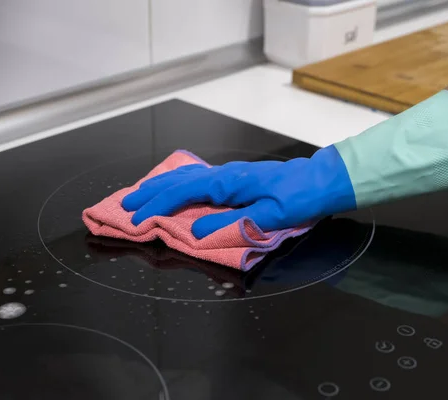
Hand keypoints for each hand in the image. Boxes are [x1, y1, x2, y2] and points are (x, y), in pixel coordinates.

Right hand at [122, 146, 355, 238]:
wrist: (322, 180)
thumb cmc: (300, 197)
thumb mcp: (270, 215)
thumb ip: (233, 223)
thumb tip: (196, 232)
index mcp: (229, 183)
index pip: (184, 193)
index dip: (157, 206)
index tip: (136, 218)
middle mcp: (225, 174)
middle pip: (179, 181)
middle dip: (150, 192)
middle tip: (125, 204)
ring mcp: (230, 174)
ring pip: (187, 177)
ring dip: (162, 186)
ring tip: (140, 192)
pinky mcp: (236, 179)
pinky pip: (199, 179)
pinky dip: (179, 184)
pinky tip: (175, 187)